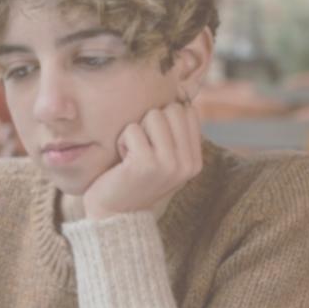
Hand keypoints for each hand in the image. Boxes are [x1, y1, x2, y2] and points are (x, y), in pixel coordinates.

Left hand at [82, 96, 201, 220]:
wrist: (114, 215)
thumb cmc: (133, 179)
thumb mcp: (164, 158)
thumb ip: (175, 134)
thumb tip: (181, 93)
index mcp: (194, 161)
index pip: (188, 111)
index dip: (165, 120)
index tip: (154, 145)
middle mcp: (187, 163)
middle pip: (172, 109)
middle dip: (151, 123)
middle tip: (141, 149)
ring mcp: (169, 164)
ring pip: (154, 115)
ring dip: (136, 132)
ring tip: (132, 155)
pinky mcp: (146, 163)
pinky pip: (132, 128)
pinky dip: (122, 141)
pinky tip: (122, 162)